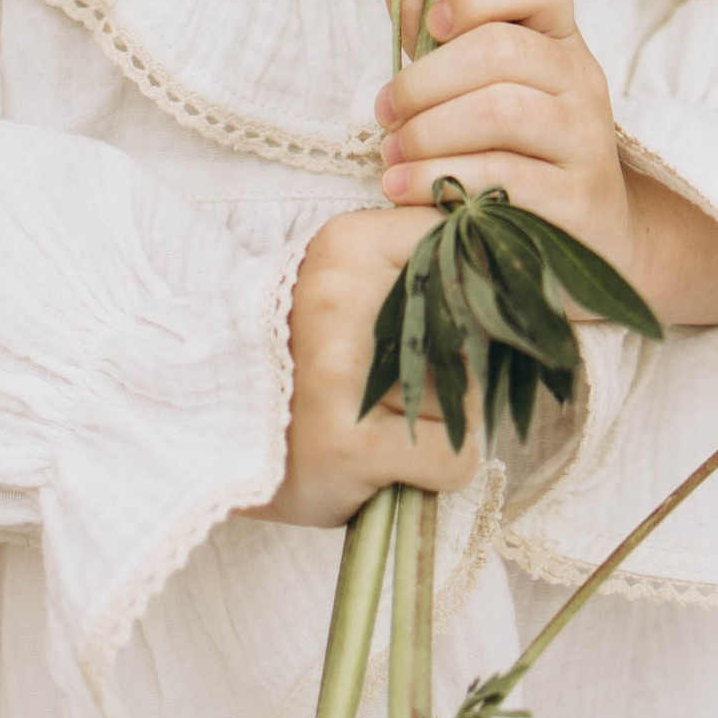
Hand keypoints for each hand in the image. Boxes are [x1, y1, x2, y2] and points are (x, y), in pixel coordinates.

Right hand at [250, 206, 482, 528]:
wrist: (205, 439)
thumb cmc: (299, 365)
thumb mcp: (347, 288)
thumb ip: (418, 268)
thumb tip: (511, 261)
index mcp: (345, 245)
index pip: (463, 248)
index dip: (479, 291)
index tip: (455, 318)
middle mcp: (340, 297)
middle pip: (479, 327)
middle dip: (461, 367)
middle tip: (401, 386)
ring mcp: (341, 373)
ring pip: (472, 397)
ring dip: (446, 423)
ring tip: (384, 424)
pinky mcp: (351, 447)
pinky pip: (455, 456)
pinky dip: (437, 471)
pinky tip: (389, 464)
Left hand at [376, 0, 638, 295]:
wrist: (587, 234)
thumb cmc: (521, 149)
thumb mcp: (484, 85)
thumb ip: (440, 37)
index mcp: (560, 39)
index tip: (434, 23)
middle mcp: (582, 81)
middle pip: (501, 50)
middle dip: (425, 80)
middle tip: (385, 112)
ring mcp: (586, 140)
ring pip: (501, 112)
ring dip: (428, 132)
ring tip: (391, 156)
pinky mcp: (577, 199)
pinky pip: (505, 178)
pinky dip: (442, 180)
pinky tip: (407, 189)